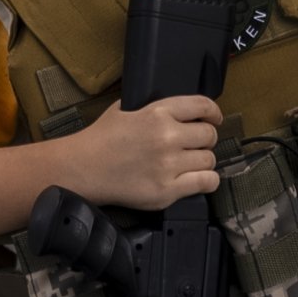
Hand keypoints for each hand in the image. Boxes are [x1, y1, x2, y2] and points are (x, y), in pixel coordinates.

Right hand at [69, 95, 221, 210]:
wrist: (83, 169)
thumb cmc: (100, 139)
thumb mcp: (124, 109)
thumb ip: (151, 107)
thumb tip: (175, 109)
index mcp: (157, 113)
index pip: (202, 106)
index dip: (213, 112)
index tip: (214, 118)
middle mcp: (167, 137)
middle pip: (209, 135)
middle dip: (205, 139)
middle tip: (195, 145)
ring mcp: (168, 165)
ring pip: (209, 160)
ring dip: (204, 161)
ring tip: (191, 163)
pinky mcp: (167, 190)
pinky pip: (206, 182)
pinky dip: (208, 180)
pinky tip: (199, 179)